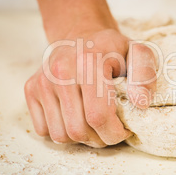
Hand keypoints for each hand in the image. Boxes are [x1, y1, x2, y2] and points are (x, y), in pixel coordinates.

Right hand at [24, 25, 156, 147]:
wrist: (81, 35)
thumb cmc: (112, 49)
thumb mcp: (137, 52)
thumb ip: (145, 75)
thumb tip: (141, 103)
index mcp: (89, 62)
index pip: (98, 117)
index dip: (114, 133)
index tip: (124, 130)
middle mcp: (60, 71)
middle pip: (78, 131)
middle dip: (100, 139)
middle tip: (111, 129)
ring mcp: (42, 81)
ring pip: (60, 135)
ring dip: (81, 138)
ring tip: (95, 124)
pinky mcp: (31, 89)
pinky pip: (44, 130)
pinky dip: (62, 131)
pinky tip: (77, 117)